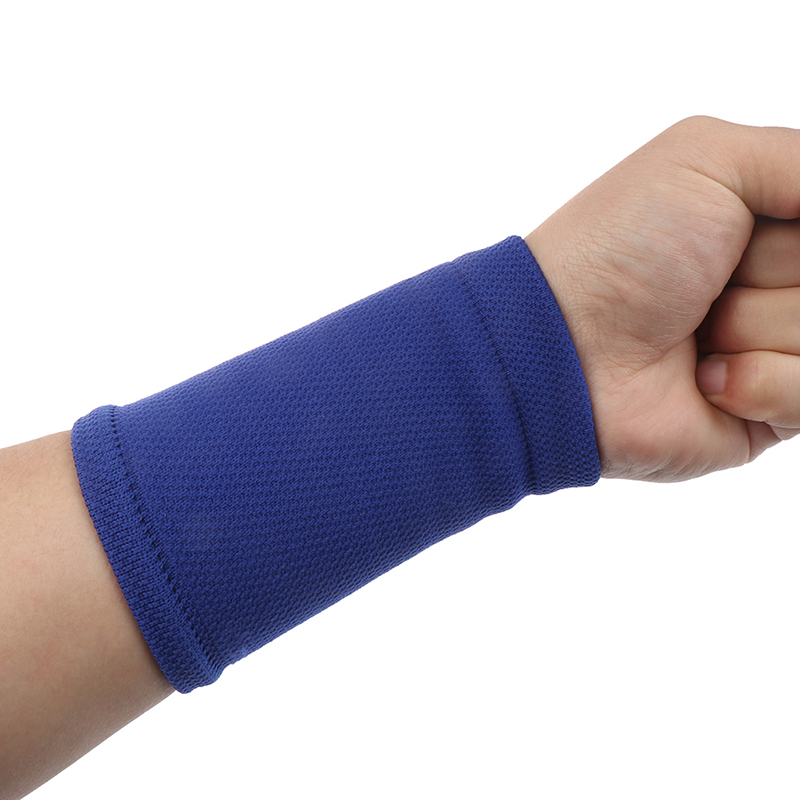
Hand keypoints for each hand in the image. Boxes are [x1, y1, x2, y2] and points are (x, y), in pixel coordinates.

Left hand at [524, 116, 799, 480]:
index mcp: (772, 221)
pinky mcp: (773, 411)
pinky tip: (703, 377)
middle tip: (711, 280)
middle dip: (776, 268)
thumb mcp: (709, 158)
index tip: (748, 235)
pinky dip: (759, 381)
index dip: (795, 232)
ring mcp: (780, 347)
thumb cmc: (620, 246)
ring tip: (697, 332)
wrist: (565, 346)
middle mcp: (781, 282)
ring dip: (759, 324)